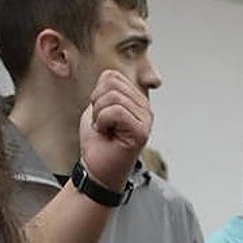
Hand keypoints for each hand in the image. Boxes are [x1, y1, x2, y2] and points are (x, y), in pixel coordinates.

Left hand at [78, 70, 151, 191]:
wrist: (96, 167)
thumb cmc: (98, 141)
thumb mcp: (99, 108)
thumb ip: (107, 90)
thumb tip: (110, 75)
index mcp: (136, 100)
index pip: (112, 76)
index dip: (97, 93)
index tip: (100, 113)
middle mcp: (145, 108)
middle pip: (112, 84)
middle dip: (97, 103)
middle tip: (102, 123)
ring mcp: (146, 120)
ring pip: (113, 97)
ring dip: (99, 115)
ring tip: (105, 130)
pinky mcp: (142, 132)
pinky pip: (116, 112)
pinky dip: (103, 122)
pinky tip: (108, 135)